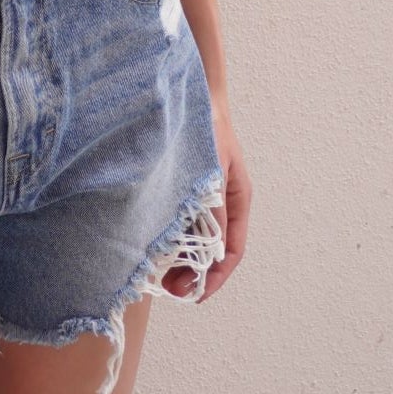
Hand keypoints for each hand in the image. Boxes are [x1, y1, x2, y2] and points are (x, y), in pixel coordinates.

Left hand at [161, 95, 248, 301]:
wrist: (191, 97)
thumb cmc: (205, 128)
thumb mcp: (212, 168)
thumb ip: (214, 206)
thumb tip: (213, 248)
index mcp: (237, 200)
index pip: (233, 251)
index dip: (217, 277)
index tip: (196, 295)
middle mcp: (222, 205)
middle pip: (213, 251)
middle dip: (195, 274)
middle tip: (170, 289)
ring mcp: (204, 199)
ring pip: (196, 241)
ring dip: (181, 260)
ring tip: (159, 274)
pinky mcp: (184, 192)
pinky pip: (181, 224)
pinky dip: (172, 240)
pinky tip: (155, 246)